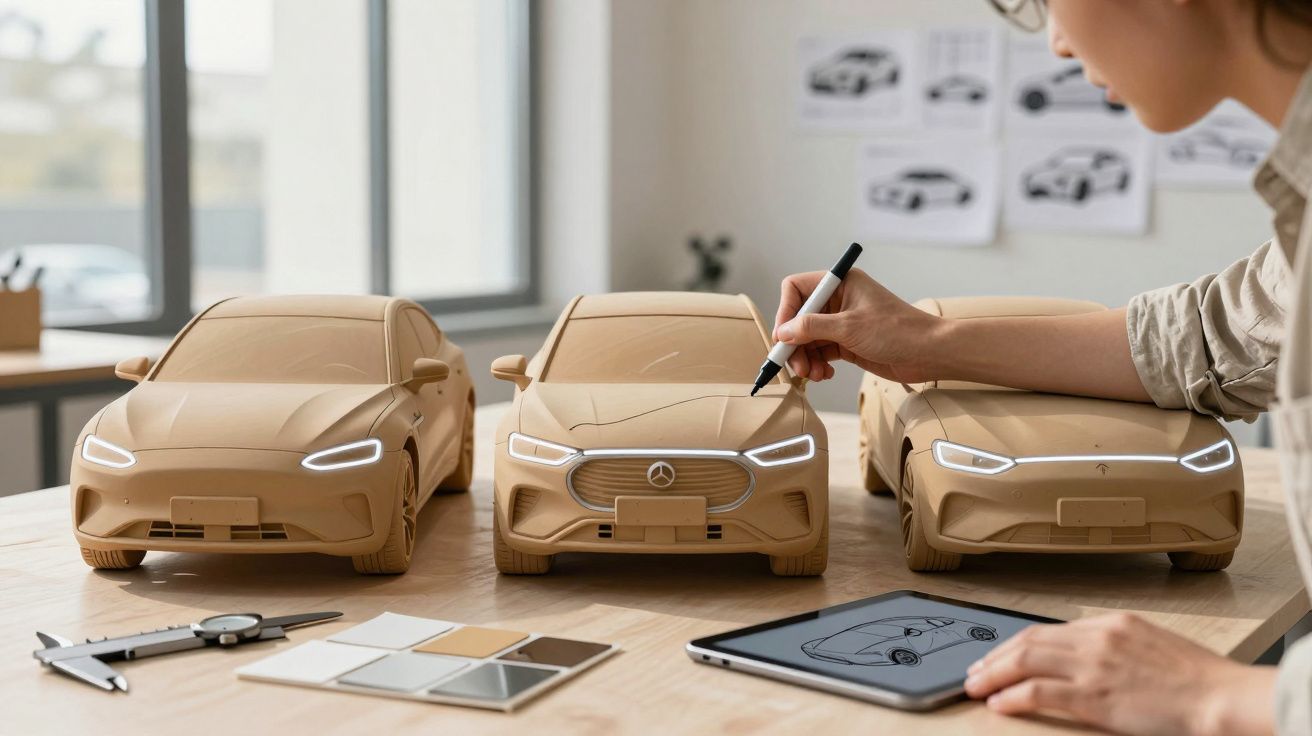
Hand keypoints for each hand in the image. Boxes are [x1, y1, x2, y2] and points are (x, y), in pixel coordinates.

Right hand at [772, 268, 944, 382]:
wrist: (929, 353)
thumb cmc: (898, 331)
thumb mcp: (850, 327)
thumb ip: (813, 328)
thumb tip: (784, 332)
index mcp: (840, 283)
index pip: (797, 289)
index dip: (786, 312)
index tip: (784, 337)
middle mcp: (838, 300)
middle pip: (799, 318)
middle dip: (795, 343)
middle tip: (797, 366)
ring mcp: (842, 322)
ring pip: (808, 339)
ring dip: (805, 358)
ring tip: (814, 374)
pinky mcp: (847, 342)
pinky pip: (820, 352)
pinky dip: (817, 364)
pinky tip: (825, 374)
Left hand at [964, 613, 1275, 735]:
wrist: (1221, 697)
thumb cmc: (1197, 681)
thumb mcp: (1151, 647)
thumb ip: (1114, 647)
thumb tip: (1082, 658)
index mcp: (1112, 623)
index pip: (1049, 630)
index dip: (1017, 644)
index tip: (1000, 656)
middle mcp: (1098, 637)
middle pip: (1029, 641)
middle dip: (996, 657)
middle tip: (975, 671)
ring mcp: (1094, 664)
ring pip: (1026, 661)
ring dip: (995, 675)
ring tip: (976, 687)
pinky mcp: (1094, 694)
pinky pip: (1039, 692)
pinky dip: (1013, 696)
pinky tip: (1000, 704)